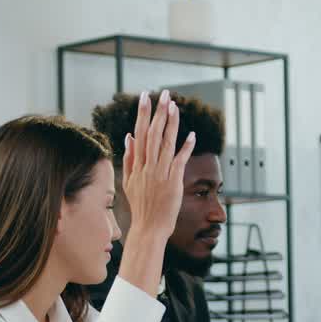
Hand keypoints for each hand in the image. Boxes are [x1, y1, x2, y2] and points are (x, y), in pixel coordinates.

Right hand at [122, 90, 193, 239]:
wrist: (148, 228)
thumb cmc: (141, 206)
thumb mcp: (128, 181)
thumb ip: (129, 158)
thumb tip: (129, 136)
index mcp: (137, 165)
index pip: (139, 133)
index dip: (143, 114)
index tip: (145, 97)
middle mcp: (147, 167)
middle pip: (152, 134)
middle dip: (158, 112)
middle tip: (163, 93)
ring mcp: (160, 174)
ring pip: (165, 143)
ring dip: (171, 123)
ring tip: (174, 105)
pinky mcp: (173, 182)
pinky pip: (179, 161)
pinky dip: (186, 147)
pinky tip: (191, 134)